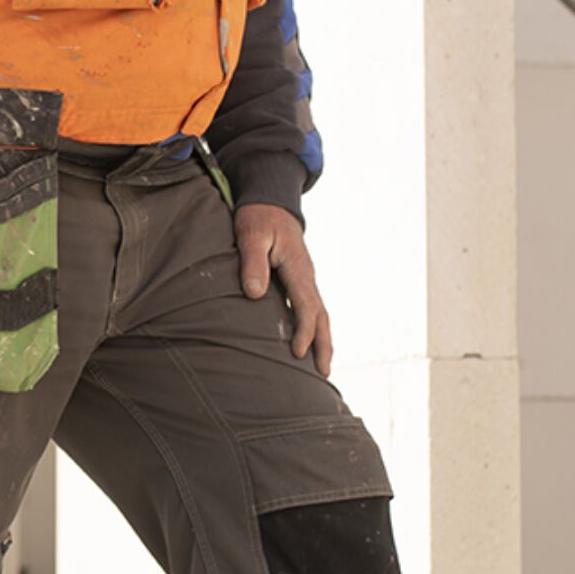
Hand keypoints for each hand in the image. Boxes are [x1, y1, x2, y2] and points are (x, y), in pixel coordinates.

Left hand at [235, 203, 331, 376]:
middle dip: (324, 344)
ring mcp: (305, 278)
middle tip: (323, 373)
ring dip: (323, 339)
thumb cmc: (257, 217)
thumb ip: (252, 263)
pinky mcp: (298, 279)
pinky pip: (311, 308)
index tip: (296, 353)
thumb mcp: (251, 235)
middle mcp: (307, 275)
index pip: (306, 306)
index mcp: (297, 267)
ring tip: (321, 366)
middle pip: (322, 315)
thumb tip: (254, 294)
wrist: (270, 200)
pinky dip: (314, 327)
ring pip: (320, 313)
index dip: (304, 331)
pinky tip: (307, 342)